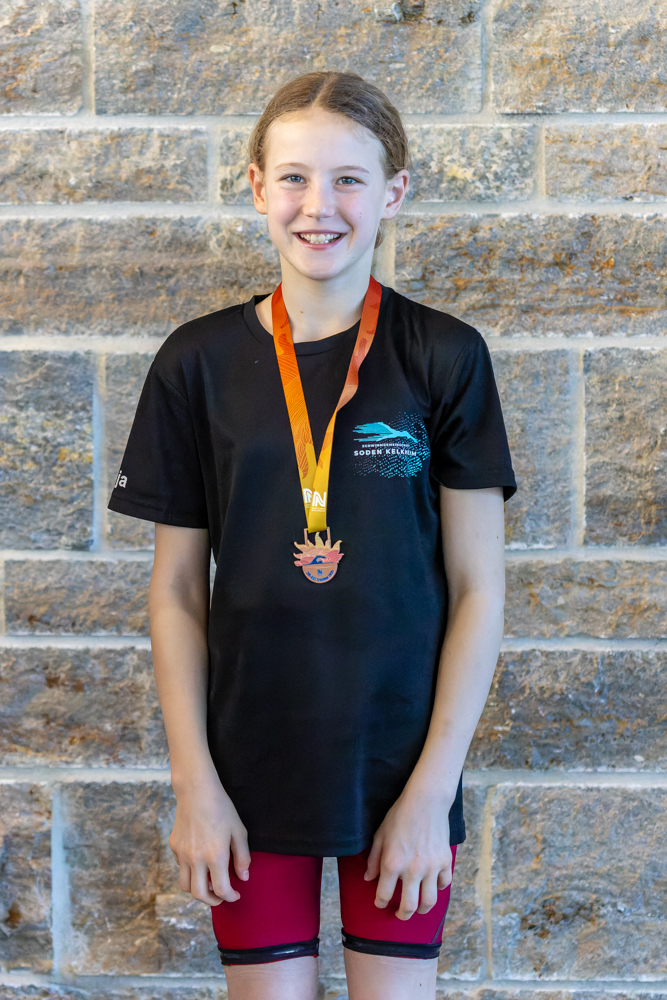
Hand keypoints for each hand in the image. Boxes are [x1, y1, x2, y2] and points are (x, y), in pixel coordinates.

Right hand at [169, 769, 249, 905]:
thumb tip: (243, 878)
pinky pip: (181, 867)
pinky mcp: (174, 846)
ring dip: (197, 890)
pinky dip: (190, 871)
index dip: (230, 897)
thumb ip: (243, 857)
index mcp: (215, 856)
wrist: (196, 791)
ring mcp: (182, 854)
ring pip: (185, 885)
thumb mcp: (239, 831)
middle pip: (200, 894)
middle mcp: (196, 859)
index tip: (236, 895)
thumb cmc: (222, 808)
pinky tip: (199, 861)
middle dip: (212, 901)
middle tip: (221, 897)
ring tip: (208, 884)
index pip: (222, 889)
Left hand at [364, 786, 451, 919]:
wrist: (426, 802)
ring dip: (422, 909)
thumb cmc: (399, 816)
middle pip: (409, 906)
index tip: (380, 903)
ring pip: (429, 901)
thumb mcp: (380, 835)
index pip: (384, 895)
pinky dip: (438, 888)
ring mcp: (431, 867)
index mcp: (392, 864)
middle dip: (403, 915)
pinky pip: (443, 884)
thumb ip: (373, 859)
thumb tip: (369, 879)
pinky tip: (433, 886)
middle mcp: (412, 870)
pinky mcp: (445, 862)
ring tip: (418, 908)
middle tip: (400, 914)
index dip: (380, 903)